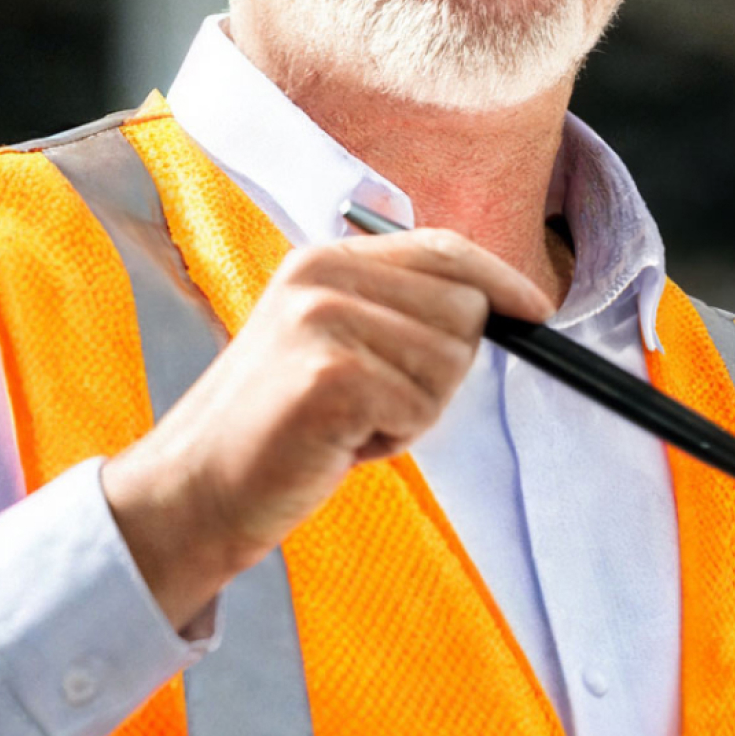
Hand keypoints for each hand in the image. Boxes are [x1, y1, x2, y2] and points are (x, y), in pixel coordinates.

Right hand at [98, 228, 551, 629]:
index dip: (499, 279)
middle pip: (462, 310)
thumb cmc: (277, 428)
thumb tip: (496, 303)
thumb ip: (397, 310)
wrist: (199, 488)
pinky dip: (392, 438)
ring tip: (349, 422)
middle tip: (372, 402)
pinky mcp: (330, 378)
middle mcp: (323, 278)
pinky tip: (340, 443)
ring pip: (449, 363)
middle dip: (439, 370)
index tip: (535, 309)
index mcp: (325, 260)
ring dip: (414, 409)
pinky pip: (418, 407)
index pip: (443, 248)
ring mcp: (323, 323)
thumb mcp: (334, 343)